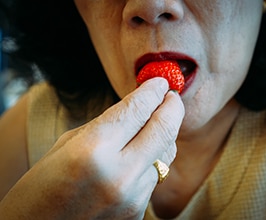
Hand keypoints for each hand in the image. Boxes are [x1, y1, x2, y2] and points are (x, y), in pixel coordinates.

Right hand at [0, 77, 184, 218]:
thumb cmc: (41, 189)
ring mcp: (133, 198)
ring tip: (158, 122)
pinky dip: (152, 159)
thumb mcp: (67, 146)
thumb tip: (138, 111)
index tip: (159, 82)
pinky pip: (155, 176)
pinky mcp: (138, 213)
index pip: (136, 109)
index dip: (152, 90)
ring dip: (164, 133)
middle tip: (172, 96)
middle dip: (172, 106)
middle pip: (164, 129)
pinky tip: (141, 154)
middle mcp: (120, 174)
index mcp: (93, 150)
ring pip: (166, 154)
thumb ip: (107, 127)